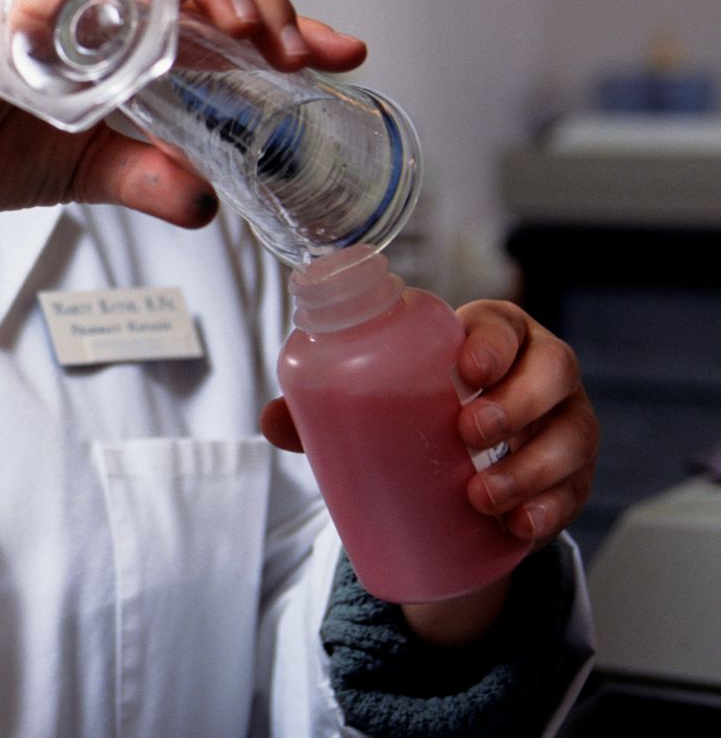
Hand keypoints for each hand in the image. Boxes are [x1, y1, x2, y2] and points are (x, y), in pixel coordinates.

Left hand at [261, 300, 598, 643]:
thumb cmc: (417, 410)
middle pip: (555, 370)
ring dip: (531, 467)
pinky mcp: (574, 475)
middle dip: (517, 403)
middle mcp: (540, 372)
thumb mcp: (378, 402)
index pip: (504, 323)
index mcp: (491, 337)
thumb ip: (323, 406)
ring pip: (573, 434)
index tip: (465, 369)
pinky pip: (577, 491)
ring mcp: (565, 422)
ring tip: (482, 496)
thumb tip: (272, 421)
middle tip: (469, 434)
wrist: (459, 467)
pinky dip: (551, 511)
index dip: (493, 341)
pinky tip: (519, 527)